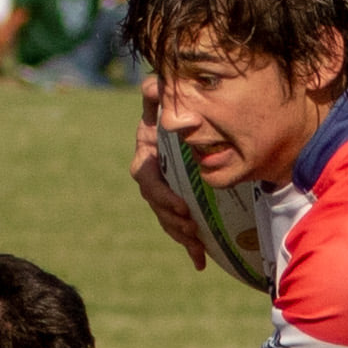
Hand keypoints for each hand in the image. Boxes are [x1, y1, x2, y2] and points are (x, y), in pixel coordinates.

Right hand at [131, 77, 207, 271]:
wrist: (187, 123)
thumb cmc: (174, 110)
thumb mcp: (162, 101)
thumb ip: (155, 93)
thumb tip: (154, 84)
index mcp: (147, 156)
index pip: (147, 179)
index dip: (162, 195)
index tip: (181, 205)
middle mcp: (152, 177)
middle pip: (157, 205)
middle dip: (172, 219)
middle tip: (191, 225)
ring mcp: (164, 194)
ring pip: (167, 220)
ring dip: (180, 234)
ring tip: (196, 244)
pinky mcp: (177, 206)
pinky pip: (180, 229)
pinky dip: (189, 246)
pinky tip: (200, 262)